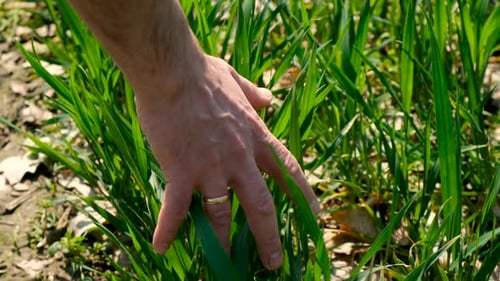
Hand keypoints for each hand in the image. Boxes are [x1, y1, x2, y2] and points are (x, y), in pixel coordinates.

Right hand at [135, 55, 319, 269]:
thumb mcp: (237, 80)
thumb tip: (270, 98)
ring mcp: (211, 168)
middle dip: (269, 237)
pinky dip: (168, 229)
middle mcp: (239, 158)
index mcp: (255, 136)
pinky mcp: (181, 171)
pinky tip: (161, 247)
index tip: (313, 214)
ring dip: (224, 244)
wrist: (174, 72)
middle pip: (261, 206)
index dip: (303, 193)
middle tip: (273, 262)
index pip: (287, 170)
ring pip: (221, 216)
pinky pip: (176, 208)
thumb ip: (255, 94)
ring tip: (226, 265)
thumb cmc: (203, 74)